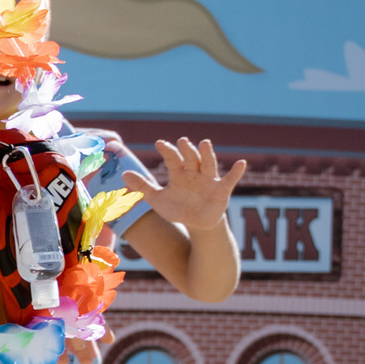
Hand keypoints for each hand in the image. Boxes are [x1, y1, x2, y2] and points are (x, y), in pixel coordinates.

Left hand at [127, 138, 246, 231]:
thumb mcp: (158, 198)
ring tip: (205, 143)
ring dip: (207, 154)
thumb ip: (143, 186)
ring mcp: (209, 180)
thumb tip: (123, 174)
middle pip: (190, 159)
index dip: (167, 152)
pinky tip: (241, 163)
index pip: (173, 160)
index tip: (159, 143)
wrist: (197, 223)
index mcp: (179, 174)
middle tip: (181, 141)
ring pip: (208, 164)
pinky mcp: (222, 190)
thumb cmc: (178, 208)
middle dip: (186, 150)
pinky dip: (236, 172)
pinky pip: (230, 180)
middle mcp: (195, 173)